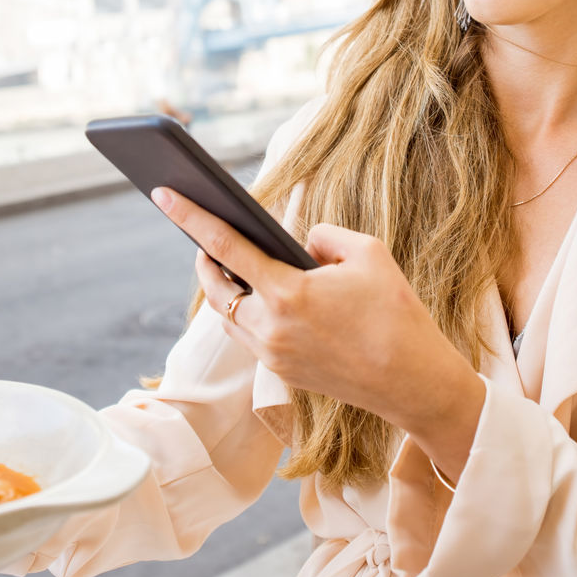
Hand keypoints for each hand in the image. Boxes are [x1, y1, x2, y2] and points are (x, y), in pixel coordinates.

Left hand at [154, 187, 483, 471]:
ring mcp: (272, 356)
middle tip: (203, 235)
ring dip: (225, 289)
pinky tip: (261, 297)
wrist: (413, 383)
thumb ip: (323, 236)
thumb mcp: (367, 252)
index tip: (162, 193)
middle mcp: (270, 328)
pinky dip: (249, 312)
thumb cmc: (396, 313)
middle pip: (214, 287)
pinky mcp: (282, 374)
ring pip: (228, 316)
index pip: (224, 246)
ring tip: (230, 263)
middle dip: (204, 259)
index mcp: (287, 293)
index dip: (190, 217)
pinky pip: (250, 336)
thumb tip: (299, 245)